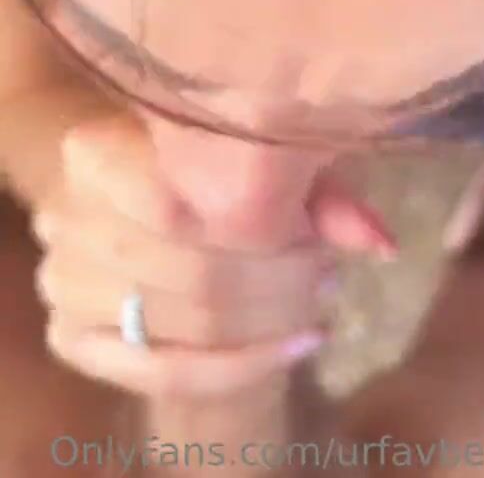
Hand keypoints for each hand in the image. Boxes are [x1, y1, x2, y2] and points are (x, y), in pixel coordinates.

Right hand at [32, 114, 395, 398]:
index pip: (179, 208)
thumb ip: (313, 186)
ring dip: (270, 318)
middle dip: (277, 279)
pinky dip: (246, 366)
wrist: (131, 186)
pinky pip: (167, 374)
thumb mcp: (259, 150)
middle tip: (328, 269)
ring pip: (186, 325)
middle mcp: (65, 215)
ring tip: (319, 297)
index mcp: (96, 150)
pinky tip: (303, 342)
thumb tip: (378, 242)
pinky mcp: (73, 337)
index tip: (316, 232)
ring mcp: (63, 282)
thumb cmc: (204, 155)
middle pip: (191, 271)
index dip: (263, 229)